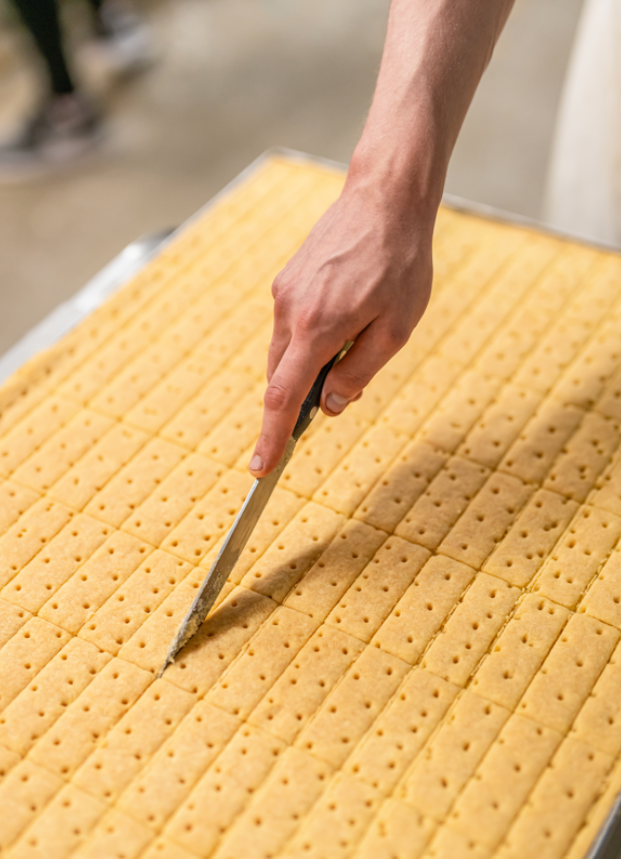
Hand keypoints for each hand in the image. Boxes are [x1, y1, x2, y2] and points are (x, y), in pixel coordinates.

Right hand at [248, 179, 433, 476]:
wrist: (384, 198)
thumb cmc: (400, 262)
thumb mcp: (396, 328)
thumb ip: (359, 371)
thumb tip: (331, 405)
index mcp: (317, 328)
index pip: (284, 397)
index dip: (272, 436)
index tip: (261, 468)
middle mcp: (290, 311)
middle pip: (281, 378)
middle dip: (301, 399)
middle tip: (343, 393)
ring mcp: (284, 293)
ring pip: (284, 353)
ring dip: (308, 367)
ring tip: (356, 342)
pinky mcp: (287, 281)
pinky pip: (289, 328)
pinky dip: (306, 343)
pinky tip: (343, 322)